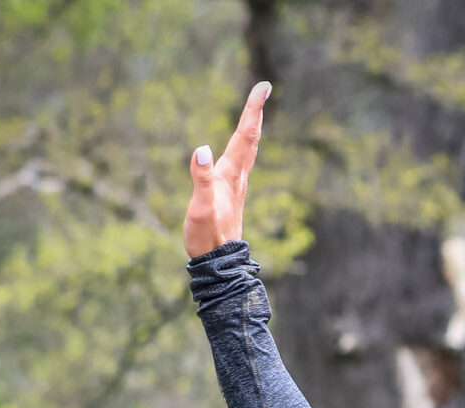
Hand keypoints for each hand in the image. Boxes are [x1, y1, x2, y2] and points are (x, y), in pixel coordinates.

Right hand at [183, 82, 269, 258]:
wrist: (218, 264)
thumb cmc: (208, 236)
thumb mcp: (200, 208)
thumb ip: (201, 179)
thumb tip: (200, 150)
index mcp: (231, 175)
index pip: (245, 136)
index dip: (253, 110)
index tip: (264, 87)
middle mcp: (238, 177)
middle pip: (250, 139)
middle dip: (255, 112)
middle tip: (263, 89)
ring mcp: (235, 186)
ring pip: (247, 150)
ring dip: (250, 127)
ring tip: (254, 110)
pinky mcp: (230, 195)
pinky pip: (238, 162)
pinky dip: (241, 146)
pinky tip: (237, 148)